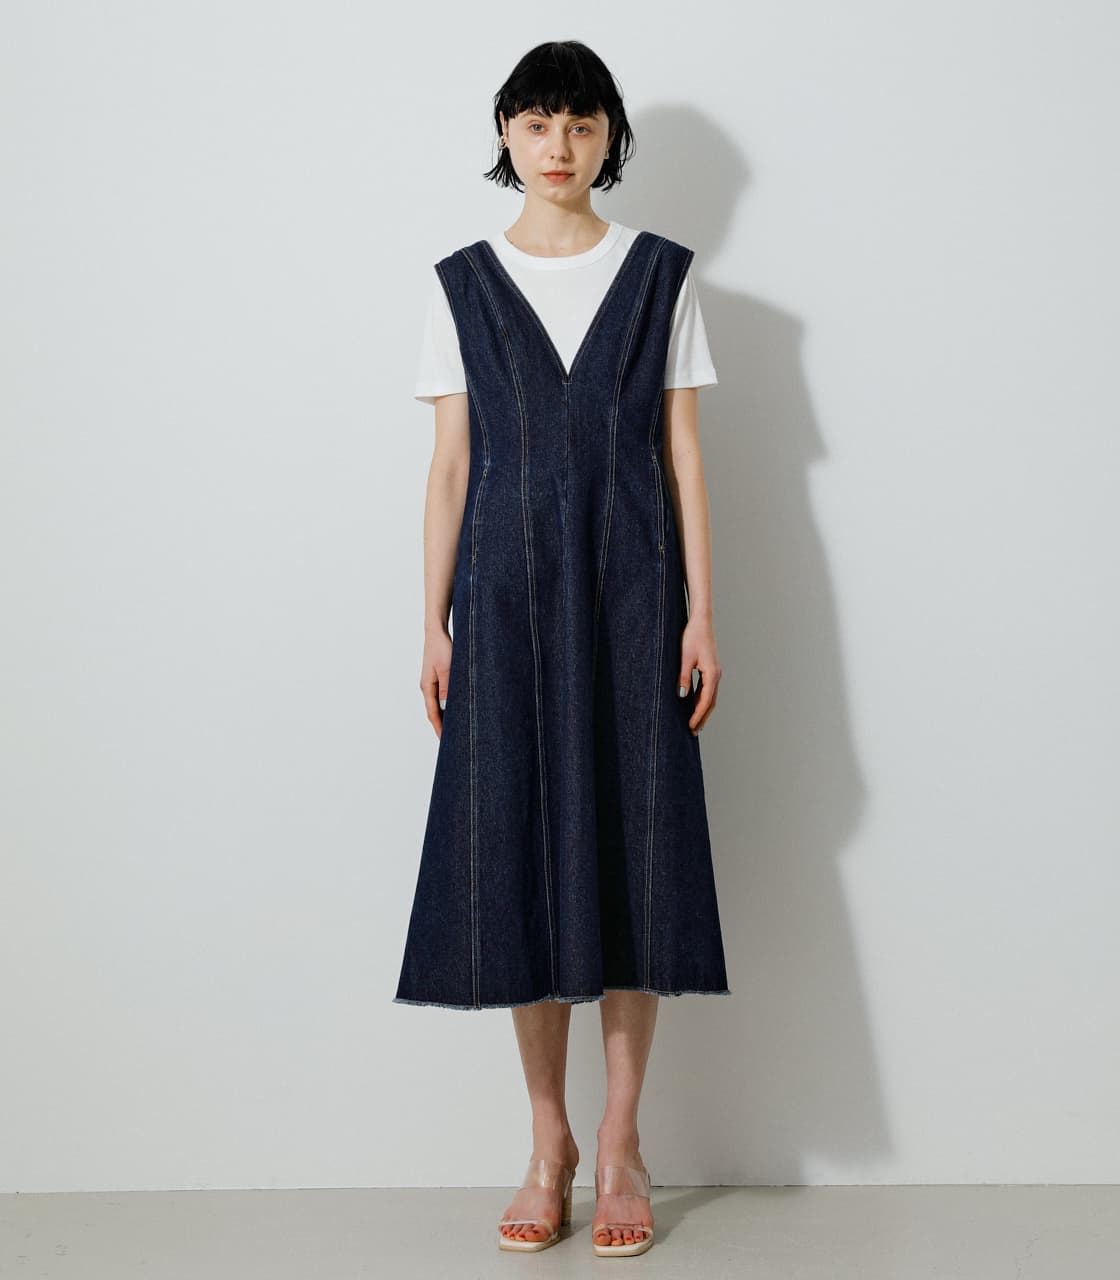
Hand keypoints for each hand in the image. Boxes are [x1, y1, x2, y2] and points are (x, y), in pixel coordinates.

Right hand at [420, 628, 452, 737]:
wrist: (436, 632)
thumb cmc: (442, 648)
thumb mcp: (447, 667)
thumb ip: (447, 687)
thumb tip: (447, 706)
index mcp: (427, 687)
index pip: (432, 713)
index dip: (439, 727)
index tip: (445, 740)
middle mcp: (428, 687)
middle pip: (434, 711)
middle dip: (441, 726)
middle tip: (451, 740)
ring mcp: (432, 683)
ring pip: (438, 704)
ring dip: (445, 716)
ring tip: (454, 728)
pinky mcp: (437, 678)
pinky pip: (441, 697)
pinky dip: (447, 706)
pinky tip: (455, 709)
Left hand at [678, 616, 720, 733]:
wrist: (701, 621)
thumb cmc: (692, 637)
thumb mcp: (685, 658)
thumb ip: (684, 677)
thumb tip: (682, 696)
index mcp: (712, 674)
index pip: (705, 701)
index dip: (698, 715)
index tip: (691, 727)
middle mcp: (716, 675)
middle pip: (711, 702)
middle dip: (702, 717)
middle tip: (694, 731)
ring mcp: (714, 672)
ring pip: (710, 696)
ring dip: (702, 710)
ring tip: (694, 722)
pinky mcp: (710, 669)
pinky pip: (707, 689)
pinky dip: (701, 700)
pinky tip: (693, 705)